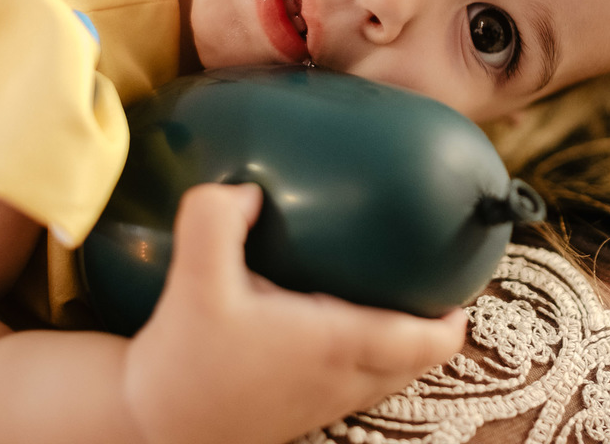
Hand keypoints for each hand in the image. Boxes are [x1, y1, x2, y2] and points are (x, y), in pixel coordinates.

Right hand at [122, 182, 466, 443]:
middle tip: (432, 283)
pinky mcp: (301, 414)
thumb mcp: (194, 281)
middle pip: (417, 361)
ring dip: (406, 347)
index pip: (424, 341)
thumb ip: (214, 221)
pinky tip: (340, 328)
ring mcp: (324, 403)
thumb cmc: (182, 360)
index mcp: (335, 345)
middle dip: (436, 329)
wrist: (148, 424)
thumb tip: (246, 189)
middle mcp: (342, 379)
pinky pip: (360, 385)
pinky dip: (373, 360)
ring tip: (397, 300)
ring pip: (390, 377)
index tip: (460, 283)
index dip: (453, 319)